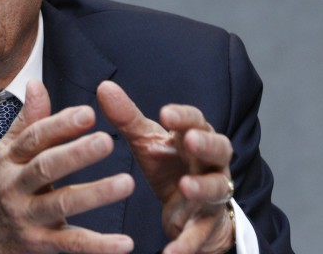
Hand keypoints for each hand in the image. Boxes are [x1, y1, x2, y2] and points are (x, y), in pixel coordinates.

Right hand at [0, 79, 134, 253]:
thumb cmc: (2, 190)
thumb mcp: (7, 154)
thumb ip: (27, 122)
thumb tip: (35, 84)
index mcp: (10, 159)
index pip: (35, 137)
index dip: (61, 124)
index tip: (89, 112)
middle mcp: (15, 186)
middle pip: (46, 167)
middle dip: (76, 154)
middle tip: (107, 141)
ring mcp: (27, 218)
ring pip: (62, 204)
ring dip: (95, 194)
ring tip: (126, 183)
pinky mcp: (41, 245)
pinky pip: (72, 244)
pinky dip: (99, 245)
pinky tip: (124, 242)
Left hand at [96, 81, 234, 253]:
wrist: (189, 209)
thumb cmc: (169, 165)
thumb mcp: (148, 142)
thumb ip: (128, 118)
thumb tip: (103, 86)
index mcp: (194, 138)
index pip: (195, 121)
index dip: (184, 117)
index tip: (166, 113)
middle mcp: (210, 163)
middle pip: (218, 148)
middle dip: (206, 144)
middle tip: (190, 141)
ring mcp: (211, 194)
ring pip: (217, 188)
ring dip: (203, 187)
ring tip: (186, 187)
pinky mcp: (205, 225)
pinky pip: (200, 234)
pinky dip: (187, 244)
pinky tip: (170, 253)